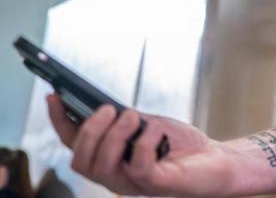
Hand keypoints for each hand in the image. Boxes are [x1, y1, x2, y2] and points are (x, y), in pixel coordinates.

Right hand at [47, 94, 245, 196]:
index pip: (74, 145)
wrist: (215, 160)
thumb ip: (123, 120)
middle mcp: (116, 176)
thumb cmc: (180, 144)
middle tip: (109, 109)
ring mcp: (134, 184)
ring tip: (132, 116)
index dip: (60, 122)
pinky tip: (157, 131)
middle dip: (89, 131)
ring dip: (114, 136)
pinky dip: (145, 143)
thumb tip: (101, 106)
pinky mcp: (157, 186)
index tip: (53, 96)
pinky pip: (139, 168)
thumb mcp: (146, 124)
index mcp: (109, 159)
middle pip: (80, 161)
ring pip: (103, 167)